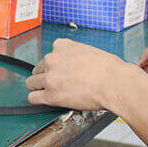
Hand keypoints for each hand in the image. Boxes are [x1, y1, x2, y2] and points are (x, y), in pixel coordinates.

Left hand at [25, 39, 144, 112]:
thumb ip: (73, 54)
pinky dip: (37, 99)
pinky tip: (44, 100)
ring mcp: (50, 77)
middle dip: (46, 76)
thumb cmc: (109, 69)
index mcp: (61, 46)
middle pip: (38, 69)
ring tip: (51, 92)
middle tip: (58, 83)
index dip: (54, 66)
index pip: (48, 55)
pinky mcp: (51, 95)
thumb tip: (71, 63)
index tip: (60, 71)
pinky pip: (33, 97)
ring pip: (31, 83)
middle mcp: (52, 59)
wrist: (115, 83)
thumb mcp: (88, 50)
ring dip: (39, 88)